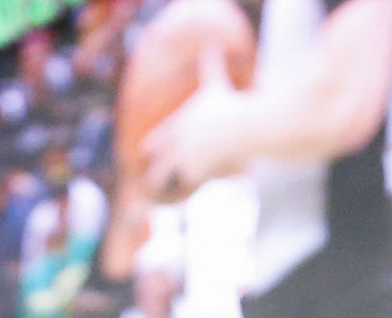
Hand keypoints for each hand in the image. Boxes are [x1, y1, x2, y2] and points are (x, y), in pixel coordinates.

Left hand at [137, 52, 259, 196]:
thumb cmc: (231, 104)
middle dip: (154, 176)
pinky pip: (189, 186)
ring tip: (162, 201)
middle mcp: (177, 142)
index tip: (147, 156)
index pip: (154, 142)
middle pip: (156, 165)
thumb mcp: (217, 83)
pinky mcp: (196, 172)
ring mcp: (185, 158)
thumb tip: (213, 43)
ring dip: (168, 189)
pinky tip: (188, 197)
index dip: (152, 151)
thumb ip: (212, 65)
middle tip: (148, 187)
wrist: (245, 126)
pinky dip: (190, 191)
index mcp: (177, 124)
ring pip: (168, 179)